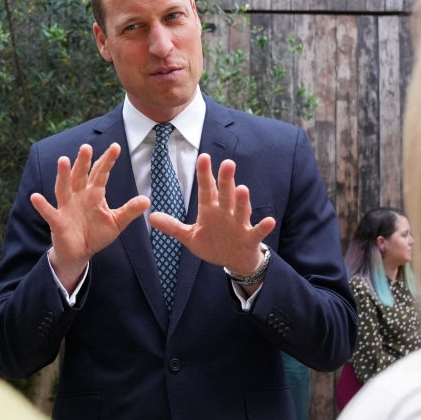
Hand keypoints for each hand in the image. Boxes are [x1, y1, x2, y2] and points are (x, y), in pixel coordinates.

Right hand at [31, 143, 149, 290]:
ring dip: (63, 175)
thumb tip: (147, 200)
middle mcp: (79, 196)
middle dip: (83, 162)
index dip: (107, 161)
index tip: (116, 147)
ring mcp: (67, 207)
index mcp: (94, 194)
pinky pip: (49, 212)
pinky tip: (36, 197)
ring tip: (63, 160)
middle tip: (87, 147)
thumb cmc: (96, 234)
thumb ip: (129, 210)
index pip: (101, 173)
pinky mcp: (57, 221)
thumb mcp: (116, 222)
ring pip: (64, 188)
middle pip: (80, 175)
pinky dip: (42, 205)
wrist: (80, 253)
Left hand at [149, 154, 274, 287]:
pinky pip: (257, 232)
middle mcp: (226, 213)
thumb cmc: (214, 244)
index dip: (205, 175)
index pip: (207, 189)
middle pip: (225, 194)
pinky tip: (269, 221)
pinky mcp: (250, 238)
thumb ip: (172, 227)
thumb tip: (151, 217)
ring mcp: (239, 225)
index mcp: (211, 210)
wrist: (235, 261)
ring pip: (241, 210)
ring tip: (242, 189)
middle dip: (226, 180)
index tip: (203, 158)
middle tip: (227, 163)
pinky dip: (263, 227)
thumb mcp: (190, 237)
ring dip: (242, 201)